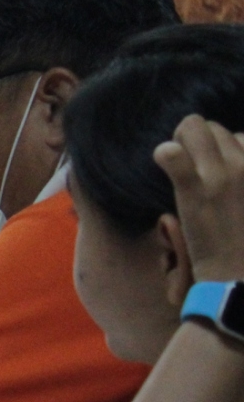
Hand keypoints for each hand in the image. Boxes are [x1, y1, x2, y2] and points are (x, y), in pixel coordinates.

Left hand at [154, 115, 243, 283]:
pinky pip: (171, 154)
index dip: (224, 150)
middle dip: (199, 142)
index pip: (242, 136)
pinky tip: (164, 163)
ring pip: (193, 126)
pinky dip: (165, 155)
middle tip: (191, 168)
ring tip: (177, 167)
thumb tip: (233, 151)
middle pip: (214, 128)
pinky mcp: (194, 189)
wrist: (239, 275)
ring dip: (181, 142)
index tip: (214, 169)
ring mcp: (221, 175)